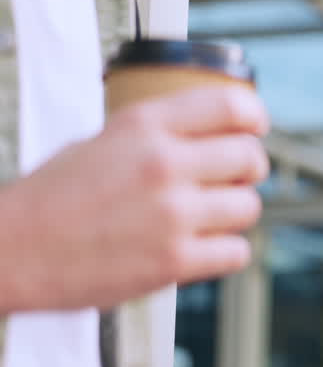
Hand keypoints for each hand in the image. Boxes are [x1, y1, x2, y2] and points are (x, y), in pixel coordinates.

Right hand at [1, 85, 269, 312]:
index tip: (255, 130)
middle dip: (247, 171)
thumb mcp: (101, 141)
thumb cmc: (51, 200)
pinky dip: (224, 253)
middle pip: (250, 157)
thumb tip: (214, 135)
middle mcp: (163, 164)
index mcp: (144, 126)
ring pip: (249, 206)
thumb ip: (158, 135)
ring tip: (204, 220)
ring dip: (233, 215)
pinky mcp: (174, 260)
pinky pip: (237, 252)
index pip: (231, 105)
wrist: (9, 251)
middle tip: (231, 182)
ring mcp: (171, 213)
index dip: (253, 118)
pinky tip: (199, 249)